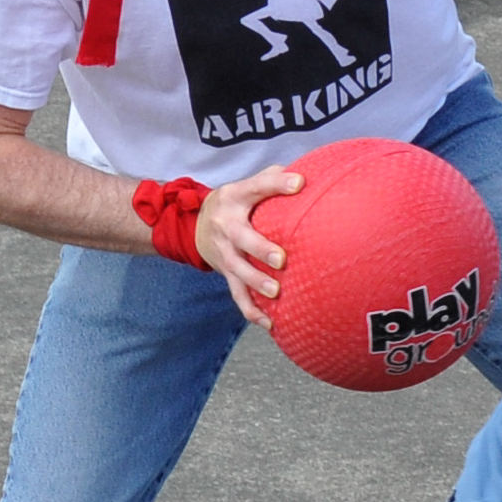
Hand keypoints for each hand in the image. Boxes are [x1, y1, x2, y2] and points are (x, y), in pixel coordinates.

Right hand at [195, 164, 304, 325]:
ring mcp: (225, 253)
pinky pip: (237, 295)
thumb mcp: (246, 185)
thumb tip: (307, 176)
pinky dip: (252, 311)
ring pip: (237, 271)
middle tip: (281, 259)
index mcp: (235, 198)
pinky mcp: (226, 273)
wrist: (193, 224)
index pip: (256, 186)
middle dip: (260, 249)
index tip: (299, 183)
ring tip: (275, 293)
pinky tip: (270, 324)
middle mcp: (227, 226)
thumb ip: (272, 179)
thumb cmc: (235, 203)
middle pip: (241, 238)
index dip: (276, 183)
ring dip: (255, 283)